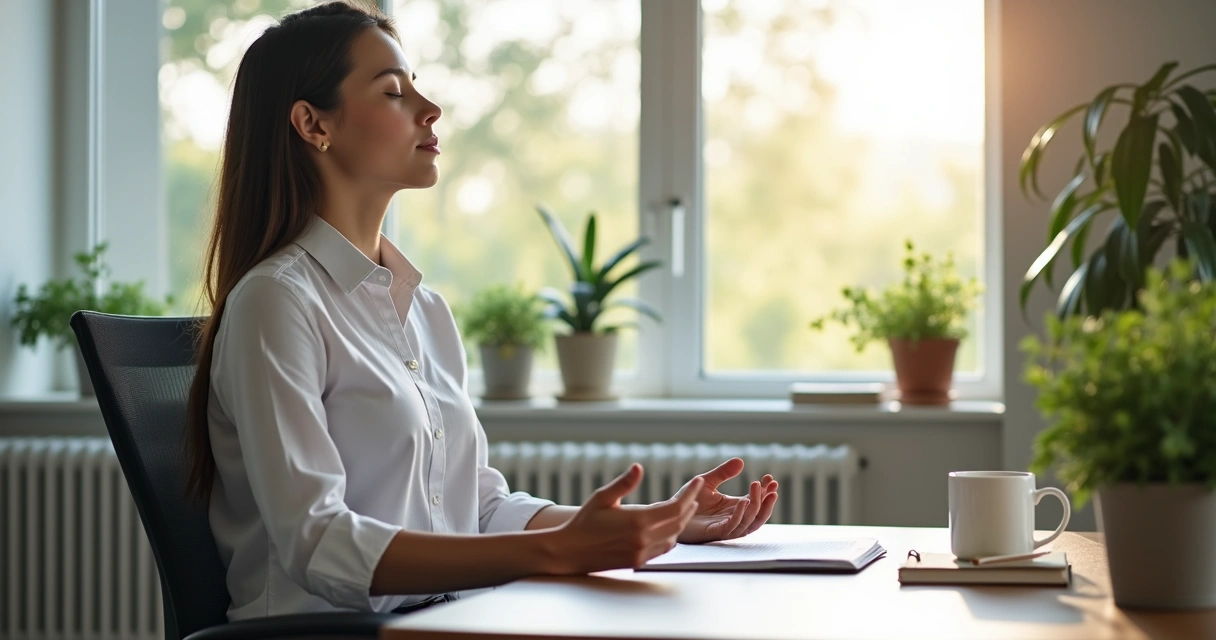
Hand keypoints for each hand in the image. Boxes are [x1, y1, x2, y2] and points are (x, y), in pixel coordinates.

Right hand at [548, 464, 702, 573]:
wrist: (570, 552)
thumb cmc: (584, 522)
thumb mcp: (602, 498)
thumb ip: (624, 483)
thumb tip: (639, 467)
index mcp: (637, 520)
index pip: (675, 507)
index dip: (691, 494)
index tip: (698, 482)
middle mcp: (643, 538)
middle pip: (679, 521)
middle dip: (690, 506)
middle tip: (694, 494)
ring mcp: (642, 552)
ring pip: (674, 536)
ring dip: (682, 522)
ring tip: (686, 508)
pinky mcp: (639, 562)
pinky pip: (664, 548)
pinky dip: (671, 536)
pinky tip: (670, 527)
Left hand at [676, 458, 778, 543]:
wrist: (669, 512)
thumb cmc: (688, 500)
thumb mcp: (708, 482)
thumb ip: (723, 473)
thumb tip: (741, 461)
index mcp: (734, 508)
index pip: (755, 502)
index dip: (765, 492)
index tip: (771, 478)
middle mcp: (733, 519)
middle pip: (758, 515)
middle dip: (766, 501)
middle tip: (771, 486)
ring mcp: (725, 527)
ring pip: (749, 523)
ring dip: (756, 506)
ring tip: (757, 488)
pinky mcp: (714, 532)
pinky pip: (732, 527)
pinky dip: (739, 515)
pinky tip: (743, 501)